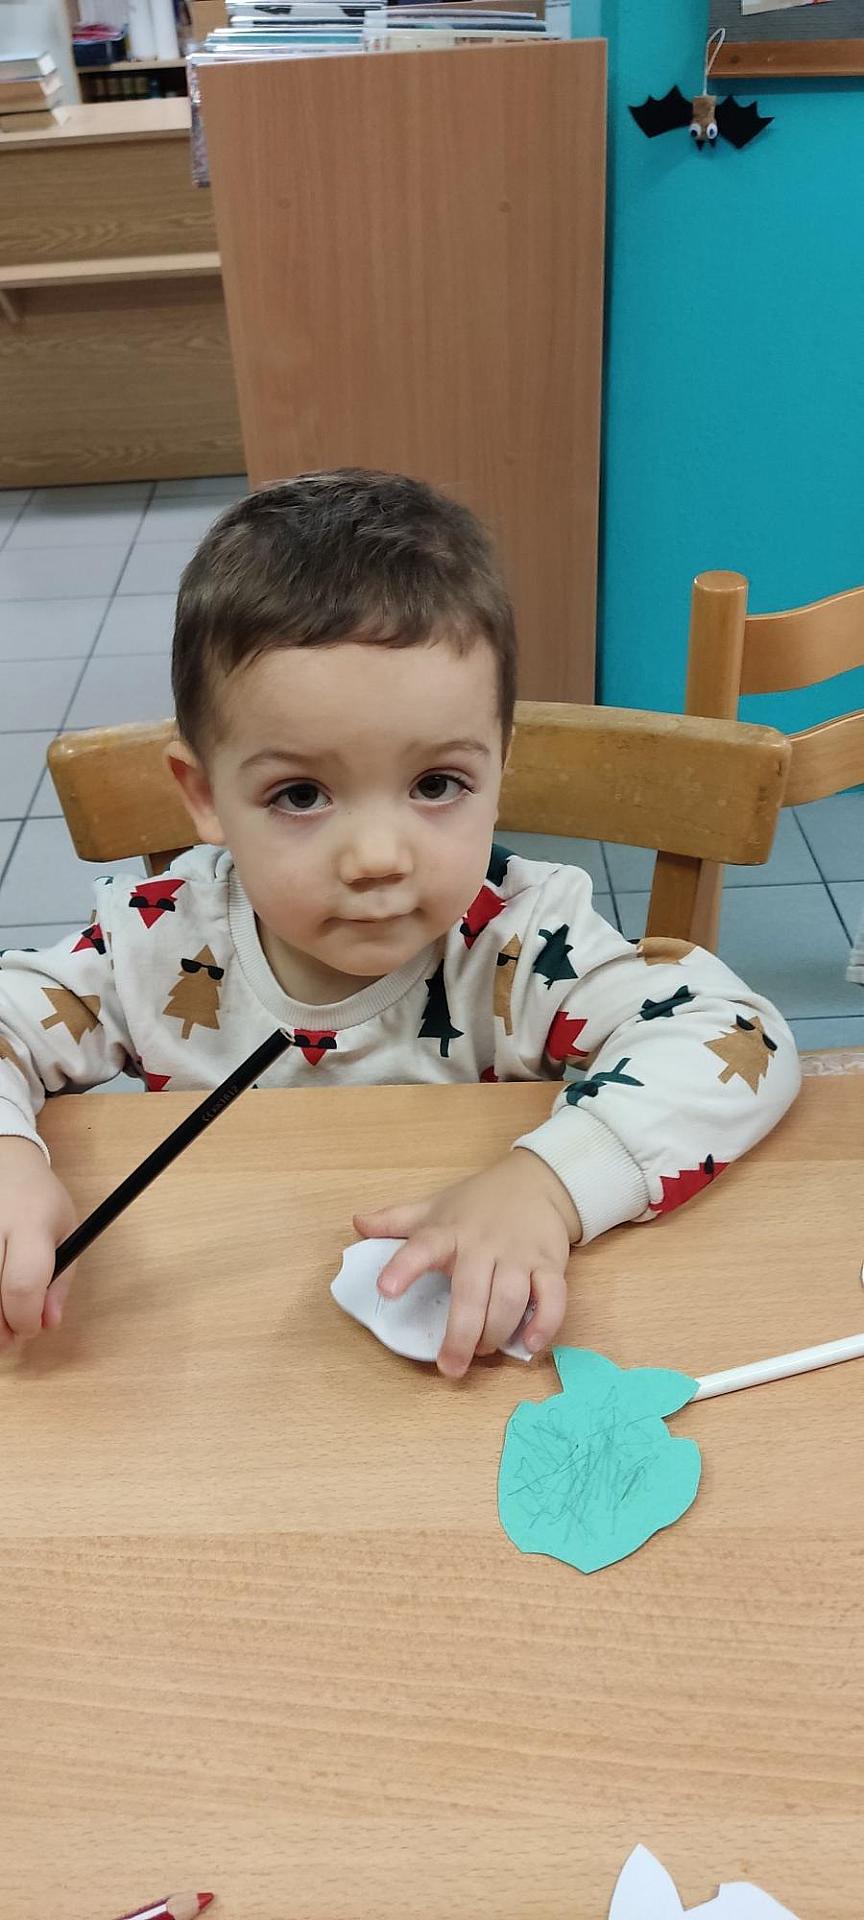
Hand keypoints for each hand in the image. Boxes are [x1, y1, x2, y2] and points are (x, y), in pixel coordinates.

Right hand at [0, 1139, 77, 1347]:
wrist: (4, 1161)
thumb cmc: (40, 1199)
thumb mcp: (66, 1230)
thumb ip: (60, 1281)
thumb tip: (48, 1324)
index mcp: (30, 1224)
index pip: (23, 1284)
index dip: (26, 1319)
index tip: (33, 1327)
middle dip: (2, 1330)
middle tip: (13, 1334)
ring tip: (2, 1315)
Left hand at [353, 1148, 580, 1378]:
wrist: (537, 1182)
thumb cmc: (479, 1202)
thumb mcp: (435, 1206)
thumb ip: (396, 1219)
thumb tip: (357, 1223)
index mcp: (448, 1232)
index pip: (422, 1246)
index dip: (404, 1268)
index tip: (385, 1290)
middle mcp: (483, 1244)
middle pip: (472, 1293)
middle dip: (461, 1335)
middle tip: (451, 1366)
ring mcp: (519, 1254)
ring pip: (510, 1300)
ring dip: (496, 1333)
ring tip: (483, 1350)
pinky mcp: (550, 1264)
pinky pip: (553, 1297)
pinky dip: (544, 1324)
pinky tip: (529, 1345)